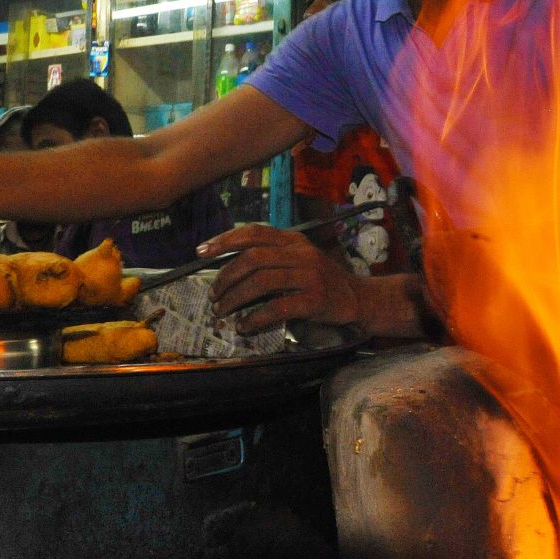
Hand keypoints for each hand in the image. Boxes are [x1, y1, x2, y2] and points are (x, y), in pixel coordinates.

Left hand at [203, 224, 364, 333]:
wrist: (357, 298)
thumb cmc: (321, 280)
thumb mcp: (299, 258)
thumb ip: (271, 255)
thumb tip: (229, 266)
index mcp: (293, 240)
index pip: (254, 232)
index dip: (224, 240)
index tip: (202, 251)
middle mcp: (301, 253)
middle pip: (252, 259)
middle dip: (226, 277)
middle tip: (213, 295)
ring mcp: (309, 276)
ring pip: (261, 282)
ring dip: (235, 298)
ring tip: (222, 311)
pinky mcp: (314, 300)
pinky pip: (276, 308)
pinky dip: (254, 318)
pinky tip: (244, 326)